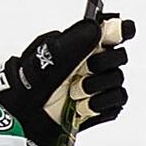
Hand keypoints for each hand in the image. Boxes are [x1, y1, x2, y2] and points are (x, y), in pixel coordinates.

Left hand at [0, 14, 133, 145]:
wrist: (25, 117)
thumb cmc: (31, 86)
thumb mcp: (47, 60)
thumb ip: (73, 42)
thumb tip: (97, 28)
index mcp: (81, 44)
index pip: (113, 29)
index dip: (120, 29)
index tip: (119, 32)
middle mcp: (93, 61)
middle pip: (119, 56)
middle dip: (100, 64)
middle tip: (81, 71)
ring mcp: (100, 83)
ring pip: (118, 78)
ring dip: (95, 86)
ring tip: (73, 93)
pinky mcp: (104, 104)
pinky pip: (117, 99)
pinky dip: (99, 103)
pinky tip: (82, 105)